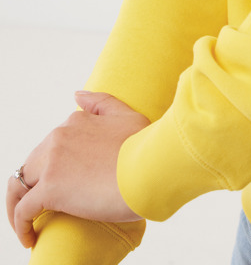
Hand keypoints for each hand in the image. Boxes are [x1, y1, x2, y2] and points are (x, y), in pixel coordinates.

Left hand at [6, 91, 149, 248]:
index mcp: (76, 122)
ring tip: (27, 224)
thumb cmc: (146, 146)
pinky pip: (23, 209)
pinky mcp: (51, 189)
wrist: (152, 168)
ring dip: (18, 203)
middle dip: (33, 185)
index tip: (66, 184)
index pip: (53, 145)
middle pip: (32, 164)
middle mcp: (59, 137)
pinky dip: (20, 224)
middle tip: (44, 207)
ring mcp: (53, 162)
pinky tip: (29, 238)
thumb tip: (77, 94)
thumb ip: (101, 103)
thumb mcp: (126, 116)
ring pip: (20, 184)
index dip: (56, 166)